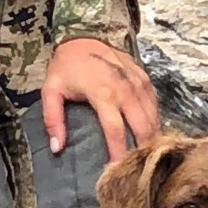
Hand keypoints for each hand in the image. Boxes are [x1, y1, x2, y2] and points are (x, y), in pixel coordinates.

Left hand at [41, 38, 159, 163]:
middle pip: (143, 127)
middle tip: (140, 171)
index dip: (120, 153)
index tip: (120, 172)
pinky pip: (155, 107)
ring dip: (152, 139)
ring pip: (154, 118)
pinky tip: (151, 138)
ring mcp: (139, 83)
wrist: (86, 35)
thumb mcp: (51, 90)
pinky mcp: (146, 80)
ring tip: (148, 160)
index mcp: (103, 93)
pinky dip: (155, 123)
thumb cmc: (67, 65)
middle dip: (143, 151)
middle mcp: (126, 89)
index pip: (116, 130)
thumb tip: (57, 148)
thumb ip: (53, 119)